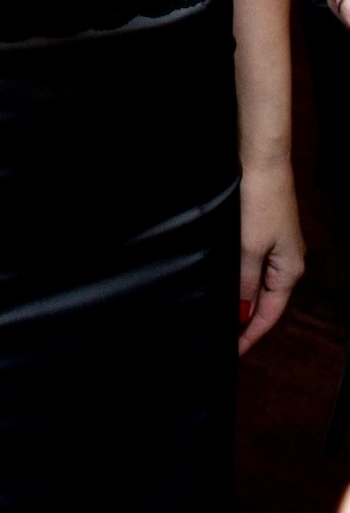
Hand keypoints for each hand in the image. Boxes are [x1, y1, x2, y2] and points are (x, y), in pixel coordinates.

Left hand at [238, 158, 303, 354]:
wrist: (262, 160)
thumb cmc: (259, 202)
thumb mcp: (248, 248)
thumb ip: (244, 282)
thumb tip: (241, 311)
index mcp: (289, 269)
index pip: (269, 313)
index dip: (250, 335)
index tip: (233, 352)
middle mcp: (288, 260)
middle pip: (267, 301)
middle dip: (247, 320)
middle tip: (224, 339)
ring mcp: (278, 244)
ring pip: (259, 283)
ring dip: (243, 299)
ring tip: (222, 315)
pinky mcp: (266, 230)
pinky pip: (254, 265)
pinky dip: (241, 278)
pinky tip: (227, 282)